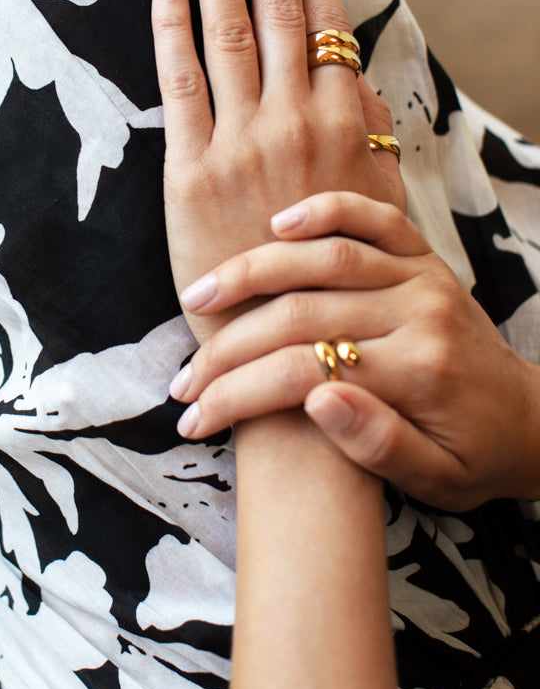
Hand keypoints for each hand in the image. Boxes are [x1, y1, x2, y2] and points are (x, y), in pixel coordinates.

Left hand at [151, 0, 403, 343]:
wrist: (290, 354)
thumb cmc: (335, 285)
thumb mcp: (375, 209)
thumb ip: (369, 141)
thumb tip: (360, 86)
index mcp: (346, 129)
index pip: (330, 30)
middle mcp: (296, 124)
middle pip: (281, 15)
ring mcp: (241, 143)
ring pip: (232, 34)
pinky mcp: (190, 170)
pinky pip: (179, 81)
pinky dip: (171, 27)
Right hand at [170, 190, 539, 509]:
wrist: (532, 423)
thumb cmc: (474, 457)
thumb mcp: (435, 479)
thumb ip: (378, 444)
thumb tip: (316, 399)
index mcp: (418, 372)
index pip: (304, 373)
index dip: (239, 395)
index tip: (193, 417)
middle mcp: (418, 312)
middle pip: (301, 314)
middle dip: (229, 346)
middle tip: (183, 375)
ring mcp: (421, 276)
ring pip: (324, 256)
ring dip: (252, 272)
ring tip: (198, 295)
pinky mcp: (422, 256)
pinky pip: (373, 217)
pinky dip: (325, 209)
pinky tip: (277, 221)